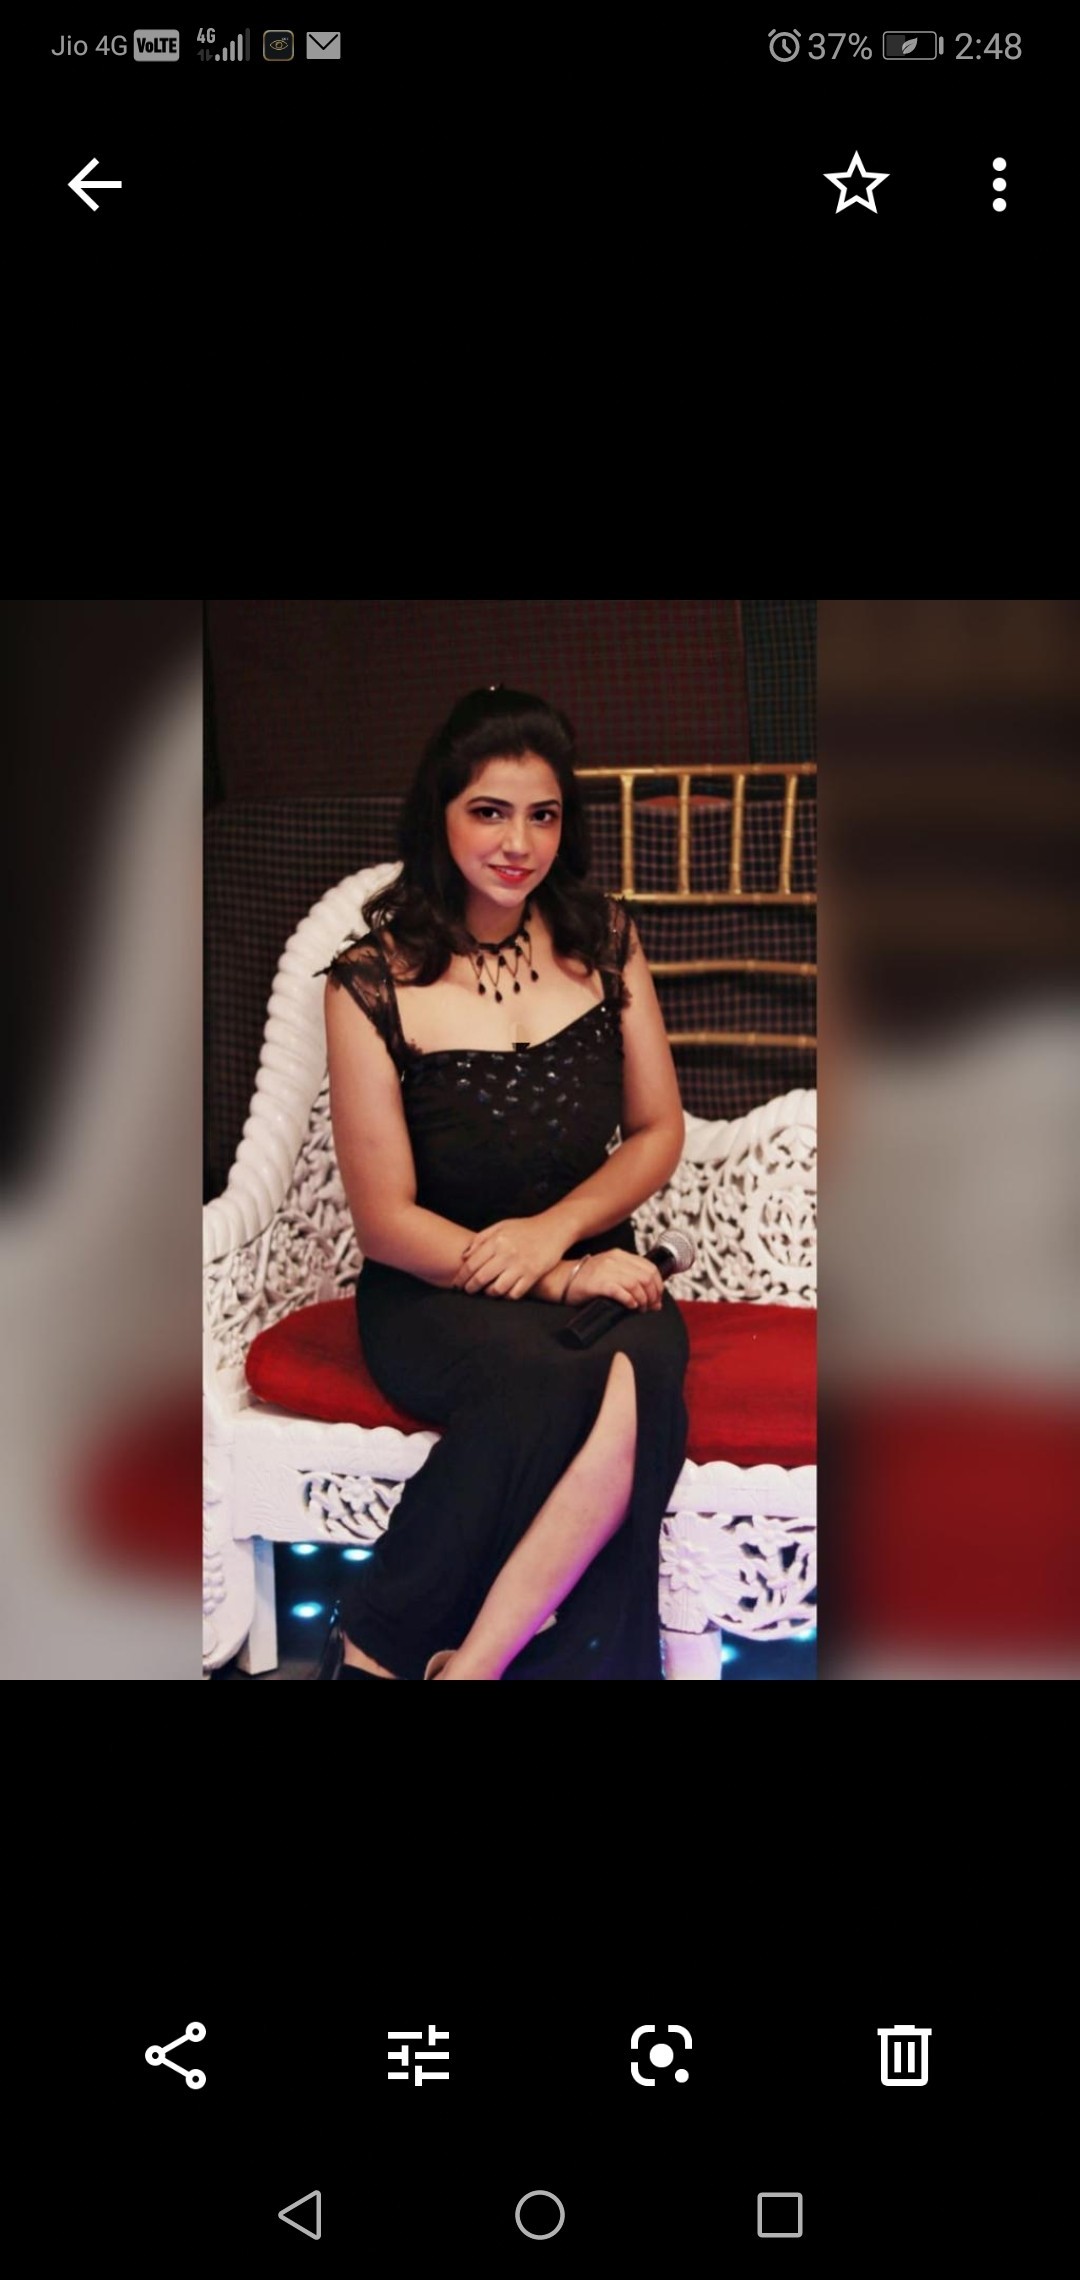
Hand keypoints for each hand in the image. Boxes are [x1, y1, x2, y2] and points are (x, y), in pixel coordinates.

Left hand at [452, 1215, 567, 1300]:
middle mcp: (507, 1254)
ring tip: (486, 1291)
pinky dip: (507, 1296)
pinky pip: (515, 1293)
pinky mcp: (533, 1275)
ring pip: (497, 1289)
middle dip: (471, 1288)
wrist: (553, 1228)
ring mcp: (521, 1266)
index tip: (457, 1283)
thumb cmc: (525, 1228)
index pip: (472, 1264)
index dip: (461, 1277)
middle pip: (481, 1278)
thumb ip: (481, 1239)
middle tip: (467, 1291)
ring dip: (488, 1293)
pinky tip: (504, 1292)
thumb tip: (464, 1256)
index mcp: (497, 1241)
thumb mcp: (501, 1226)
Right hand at [564, 1250, 663, 1309]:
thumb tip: (654, 1300)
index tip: (657, 1298)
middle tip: (650, 1307)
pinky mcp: (598, 1283)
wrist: (561, 1279)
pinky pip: (621, 1291)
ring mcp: (606, 1270)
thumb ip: (630, 1279)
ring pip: (636, 1284)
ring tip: (640, 1308)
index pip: (650, 1268)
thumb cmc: (587, 1279)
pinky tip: (630, 1306)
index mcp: (620, 1255)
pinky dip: (630, 1300)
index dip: (658, 1285)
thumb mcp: (611, 1271)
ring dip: (643, 1300)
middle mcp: (615, 1260)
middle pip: (646, 1277)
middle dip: (652, 1295)